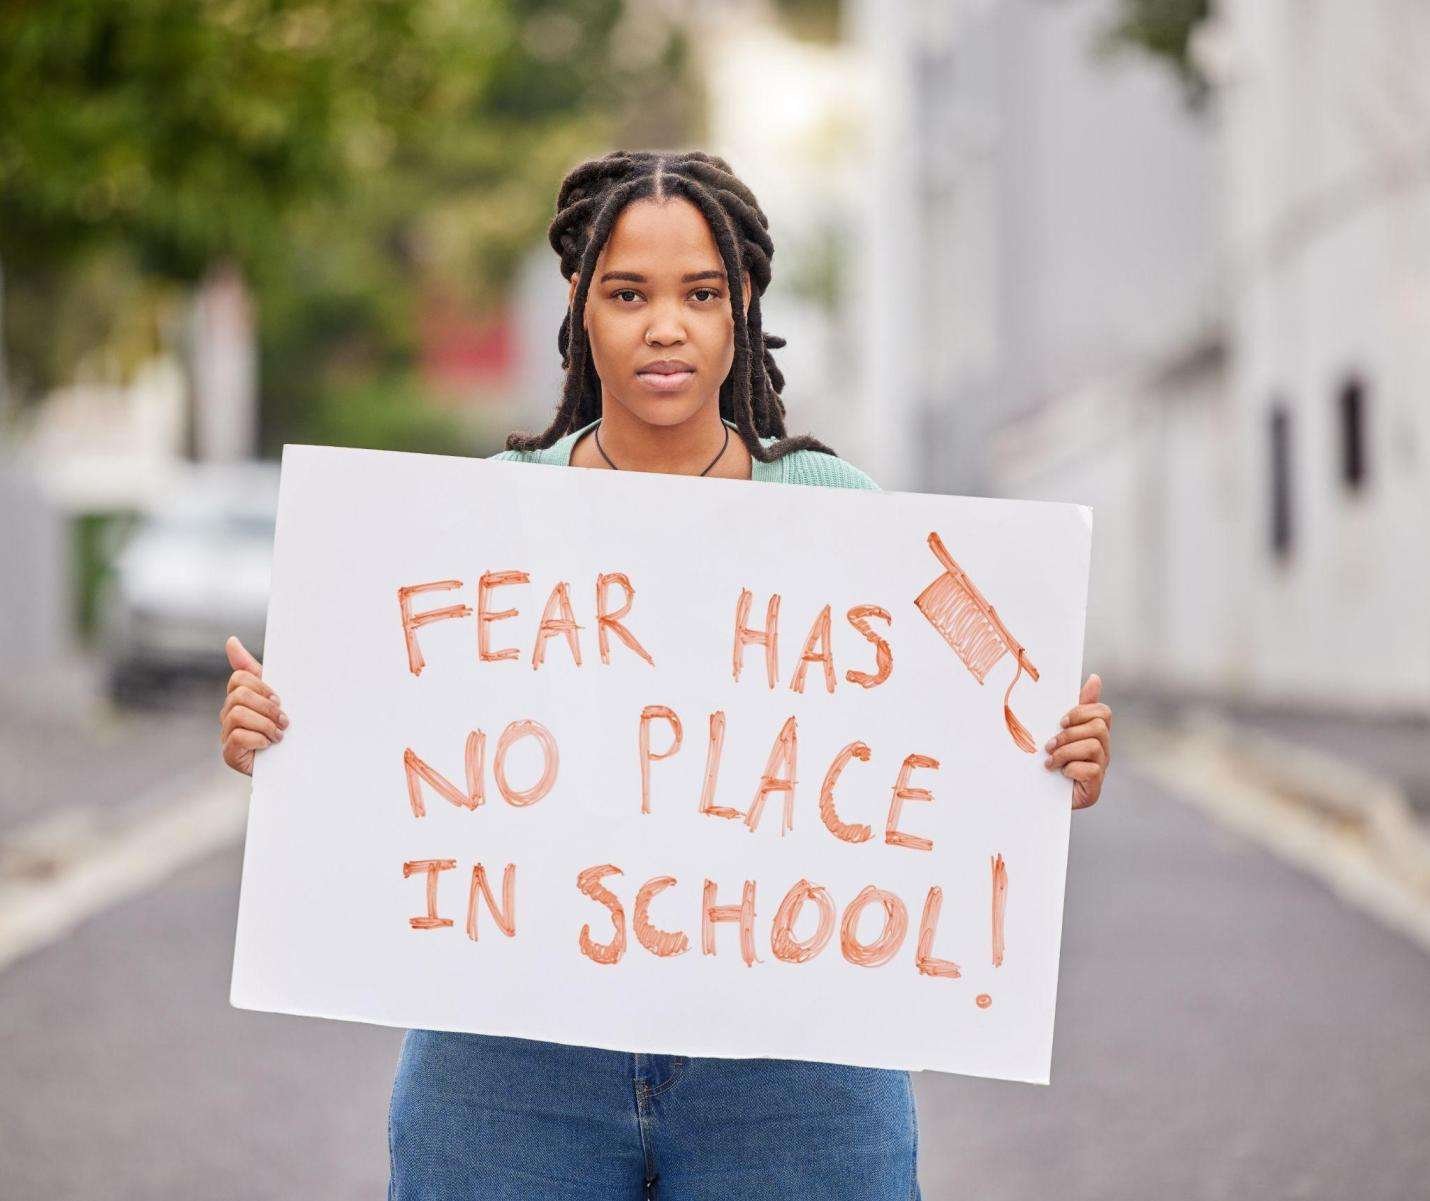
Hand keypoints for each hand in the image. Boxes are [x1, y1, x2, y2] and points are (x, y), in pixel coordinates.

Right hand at [219, 635, 287, 776]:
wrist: (293, 761)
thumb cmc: (282, 724)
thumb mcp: (274, 694)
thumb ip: (252, 668)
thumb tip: (231, 641)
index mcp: (239, 697)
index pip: (240, 678)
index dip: (261, 686)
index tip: (279, 698)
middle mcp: (229, 714)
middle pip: (239, 696)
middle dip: (267, 707)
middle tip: (284, 720)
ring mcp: (227, 734)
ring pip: (238, 715)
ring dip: (265, 725)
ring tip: (278, 735)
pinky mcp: (229, 754)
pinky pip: (237, 737)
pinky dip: (257, 739)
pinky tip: (268, 745)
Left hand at [1044, 673, 1109, 809]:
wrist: (1039, 795)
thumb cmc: (1050, 758)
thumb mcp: (1057, 730)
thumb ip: (1075, 706)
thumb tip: (1095, 678)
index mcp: (1094, 733)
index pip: (1103, 712)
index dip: (1082, 712)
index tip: (1061, 721)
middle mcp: (1102, 750)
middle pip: (1098, 727)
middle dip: (1070, 733)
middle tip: (1050, 744)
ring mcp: (1101, 769)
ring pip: (1093, 747)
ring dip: (1066, 752)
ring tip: (1049, 761)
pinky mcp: (1095, 788)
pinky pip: (1092, 770)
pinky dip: (1072, 770)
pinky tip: (1061, 774)